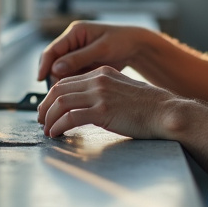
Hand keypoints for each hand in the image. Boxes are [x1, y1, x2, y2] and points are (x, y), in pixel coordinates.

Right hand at [37, 21, 144, 83]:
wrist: (136, 46)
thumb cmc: (121, 41)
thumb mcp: (101, 49)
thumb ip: (79, 58)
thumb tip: (56, 68)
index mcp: (75, 32)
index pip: (52, 50)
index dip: (44, 65)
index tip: (40, 79)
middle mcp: (72, 42)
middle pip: (54, 62)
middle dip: (53, 77)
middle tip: (56, 93)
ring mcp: (76, 54)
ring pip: (61, 71)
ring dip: (62, 83)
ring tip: (66, 95)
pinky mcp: (82, 64)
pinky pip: (72, 75)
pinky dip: (72, 84)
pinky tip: (76, 92)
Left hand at [37, 66, 177, 138]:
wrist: (167, 112)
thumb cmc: (150, 107)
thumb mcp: (124, 90)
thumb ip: (105, 93)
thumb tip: (89, 106)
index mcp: (102, 73)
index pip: (68, 81)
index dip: (52, 95)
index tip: (47, 108)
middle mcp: (99, 80)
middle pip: (59, 89)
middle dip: (45, 106)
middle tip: (41, 119)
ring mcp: (100, 94)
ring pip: (61, 103)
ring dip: (49, 118)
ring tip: (46, 129)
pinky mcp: (103, 111)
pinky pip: (70, 117)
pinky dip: (58, 126)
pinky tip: (56, 134)